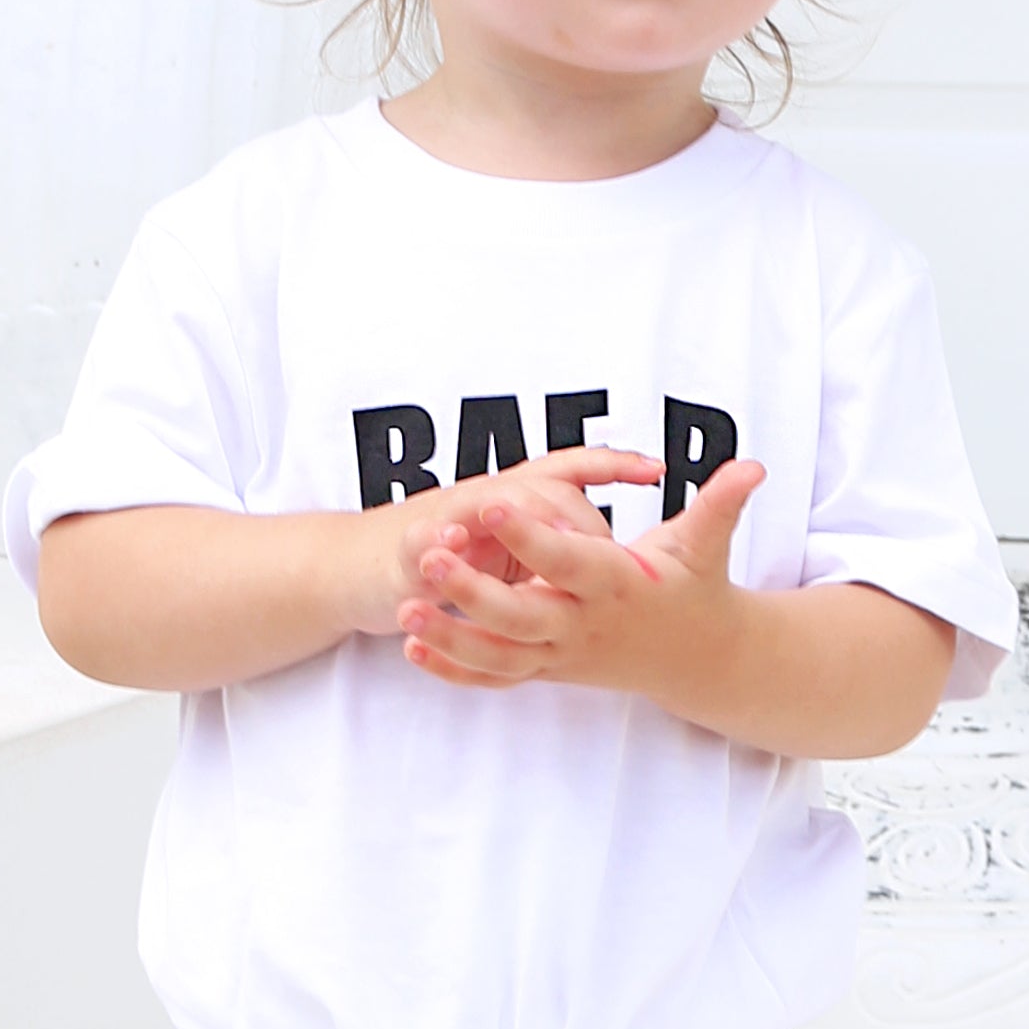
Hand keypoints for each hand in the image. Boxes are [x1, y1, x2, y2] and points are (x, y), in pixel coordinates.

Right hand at [341, 444, 662, 636]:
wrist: (371, 564)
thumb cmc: (452, 554)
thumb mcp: (511, 547)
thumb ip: (553, 543)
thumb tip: (610, 549)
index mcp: (519, 499)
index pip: (573, 470)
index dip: (614, 464)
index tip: (658, 469)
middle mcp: (489, 498)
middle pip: (541, 489)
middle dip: (574, 512)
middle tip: (607, 545)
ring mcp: (448, 516)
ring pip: (488, 502)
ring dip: (517, 513)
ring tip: (552, 539)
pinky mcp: (410, 543)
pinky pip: (425, 535)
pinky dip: (438, 535)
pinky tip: (450, 542)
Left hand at [399, 457, 767, 705]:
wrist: (701, 661)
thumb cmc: (696, 589)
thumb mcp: (704, 545)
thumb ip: (719, 504)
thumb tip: (753, 465)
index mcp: (617, 585)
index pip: (567, 558)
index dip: (529, 531)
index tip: (490, 500)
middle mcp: (585, 624)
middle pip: (521, 614)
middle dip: (471, 590)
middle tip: (424, 559)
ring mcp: (563, 654)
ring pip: (500, 655)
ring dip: (451, 638)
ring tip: (404, 613)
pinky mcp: (548, 671)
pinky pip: (496, 677)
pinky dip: (455, 669)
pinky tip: (413, 648)